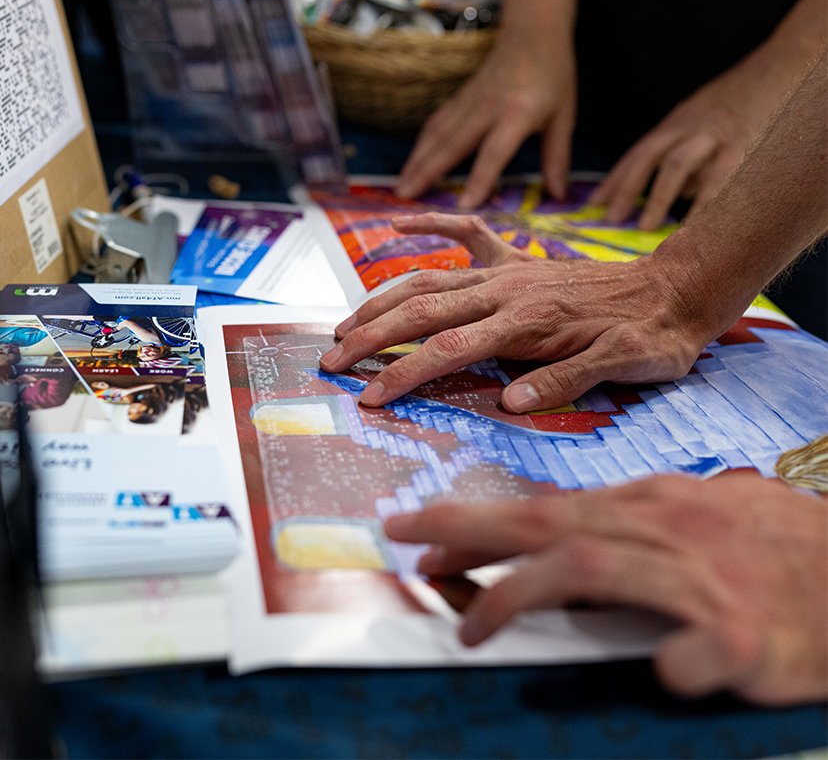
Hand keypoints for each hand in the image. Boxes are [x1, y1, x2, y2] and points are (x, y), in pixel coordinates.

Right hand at [319, 212, 719, 412]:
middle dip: (371, 337)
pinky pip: (466, 235)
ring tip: (345, 324)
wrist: (682, 287)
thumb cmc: (655, 335)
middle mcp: (507, 290)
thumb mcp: (626, 366)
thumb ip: (566, 380)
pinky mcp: (517, 261)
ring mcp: (508, 271)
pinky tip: (397, 223)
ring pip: (429, 278)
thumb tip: (508, 402)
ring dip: (382, 300)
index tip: (368, 397)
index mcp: (527, 321)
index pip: (449, 349)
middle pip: (422, 309)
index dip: (404, 373)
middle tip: (332, 360)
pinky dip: (429, 226)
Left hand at [384, 473, 827, 704]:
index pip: (543, 511)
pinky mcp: (745, 633)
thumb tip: (562, 536)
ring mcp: (701, 579)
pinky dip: (668, 660)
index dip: (477, 521)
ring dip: (521, 596)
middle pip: (549, 526)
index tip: (421, 531)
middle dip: (469, 532)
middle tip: (409, 545)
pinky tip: (658, 673)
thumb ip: (626, 525)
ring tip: (474, 631)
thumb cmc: (771, 545)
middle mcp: (664, 531)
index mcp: (647, 507)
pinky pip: (694, 649)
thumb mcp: (691, 516)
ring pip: (592, 571)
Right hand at [395, 27, 576, 208]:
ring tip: (401, 186)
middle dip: (427, 172)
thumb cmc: (554, 74)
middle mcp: (488, 107)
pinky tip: (412, 163)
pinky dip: (421, 145)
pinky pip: (437, 124)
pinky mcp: (460, 98)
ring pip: (438, 134)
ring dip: (417, 161)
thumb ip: (557, 157)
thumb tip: (559, 195)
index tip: (464, 206)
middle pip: (452, 144)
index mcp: (518, 113)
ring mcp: (470, 101)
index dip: (480, 179)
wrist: (533, 31)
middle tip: (406, 197)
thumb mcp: (564, 117)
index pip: (495, 152)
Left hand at [590, 46, 803, 229]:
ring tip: (646, 227)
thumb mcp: (699, 125)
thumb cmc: (736, 104)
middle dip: (627, 187)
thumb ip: (683, 161)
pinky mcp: (743, 144)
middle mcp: (689, 127)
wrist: (780, 66)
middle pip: (649, 155)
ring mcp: (715, 134)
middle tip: (611, 218)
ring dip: (658, 196)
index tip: (594, 205)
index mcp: (675, 123)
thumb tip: (663, 199)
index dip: (614, 179)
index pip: (638, 153)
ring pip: (678, 164)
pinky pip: (720, 177)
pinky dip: (704, 202)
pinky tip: (693, 224)